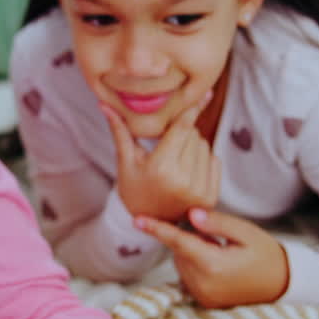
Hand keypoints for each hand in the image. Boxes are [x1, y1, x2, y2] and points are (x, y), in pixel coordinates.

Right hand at [102, 99, 218, 222]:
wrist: (150, 222)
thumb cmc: (134, 188)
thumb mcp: (125, 161)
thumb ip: (120, 131)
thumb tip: (104, 104)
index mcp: (160, 169)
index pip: (182, 129)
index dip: (191, 110)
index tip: (201, 96)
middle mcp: (182, 180)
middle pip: (194, 135)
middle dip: (183, 132)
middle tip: (169, 144)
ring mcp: (198, 190)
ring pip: (205, 146)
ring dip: (194, 145)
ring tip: (176, 158)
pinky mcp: (210, 197)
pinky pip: (215, 160)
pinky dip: (204, 159)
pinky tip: (188, 169)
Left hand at [136, 208, 289, 308]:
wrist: (282, 284)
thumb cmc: (266, 254)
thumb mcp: (246, 233)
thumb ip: (217, 223)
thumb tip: (192, 214)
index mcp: (213, 265)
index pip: (178, 242)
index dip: (157, 229)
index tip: (137, 219)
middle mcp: (204, 284)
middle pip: (180, 251)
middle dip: (191, 239)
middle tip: (216, 237)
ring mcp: (203, 296)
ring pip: (182, 263)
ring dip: (193, 252)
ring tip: (220, 251)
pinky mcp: (204, 301)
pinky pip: (188, 276)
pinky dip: (196, 265)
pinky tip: (217, 264)